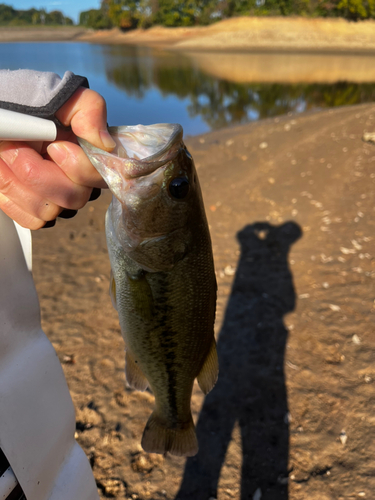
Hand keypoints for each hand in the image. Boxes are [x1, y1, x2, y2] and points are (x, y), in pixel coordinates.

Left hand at [0, 88, 114, 228]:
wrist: (2, 111)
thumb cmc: (30, 99)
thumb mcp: (63, 94)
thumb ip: (89, 109)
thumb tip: (105, 144)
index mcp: (91, 155)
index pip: (98, 177)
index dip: (76, 166)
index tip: (53, 144)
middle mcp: (80, 181)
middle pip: (73, 198)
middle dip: (36, 173)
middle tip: (12, 147)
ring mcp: (57, 197)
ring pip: (48, 211)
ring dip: (16, 182)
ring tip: (3, 153)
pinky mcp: (36, 210)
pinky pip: (31, 219)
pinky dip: (10, 196)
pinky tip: (2, 171)